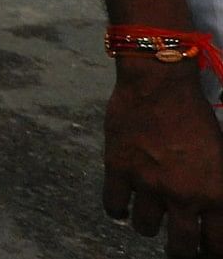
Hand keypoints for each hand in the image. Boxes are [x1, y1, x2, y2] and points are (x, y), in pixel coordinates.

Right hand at [107, 61, 222, 253]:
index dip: (210, 252)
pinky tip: (123, 205)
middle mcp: (184, 195)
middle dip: (180, 251)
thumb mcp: (221, 156)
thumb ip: (218, 187)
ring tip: (149, 217)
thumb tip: (212, 209)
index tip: (205, 250)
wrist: (160, 84)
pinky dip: (118, 210)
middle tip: (178, 247)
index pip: (217, 244)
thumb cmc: (197, 116)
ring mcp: (148, 184)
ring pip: (145, 228)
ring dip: (148, 226)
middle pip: (180, 247)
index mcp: (216, 193)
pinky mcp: (119, 170)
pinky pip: (113, 206)